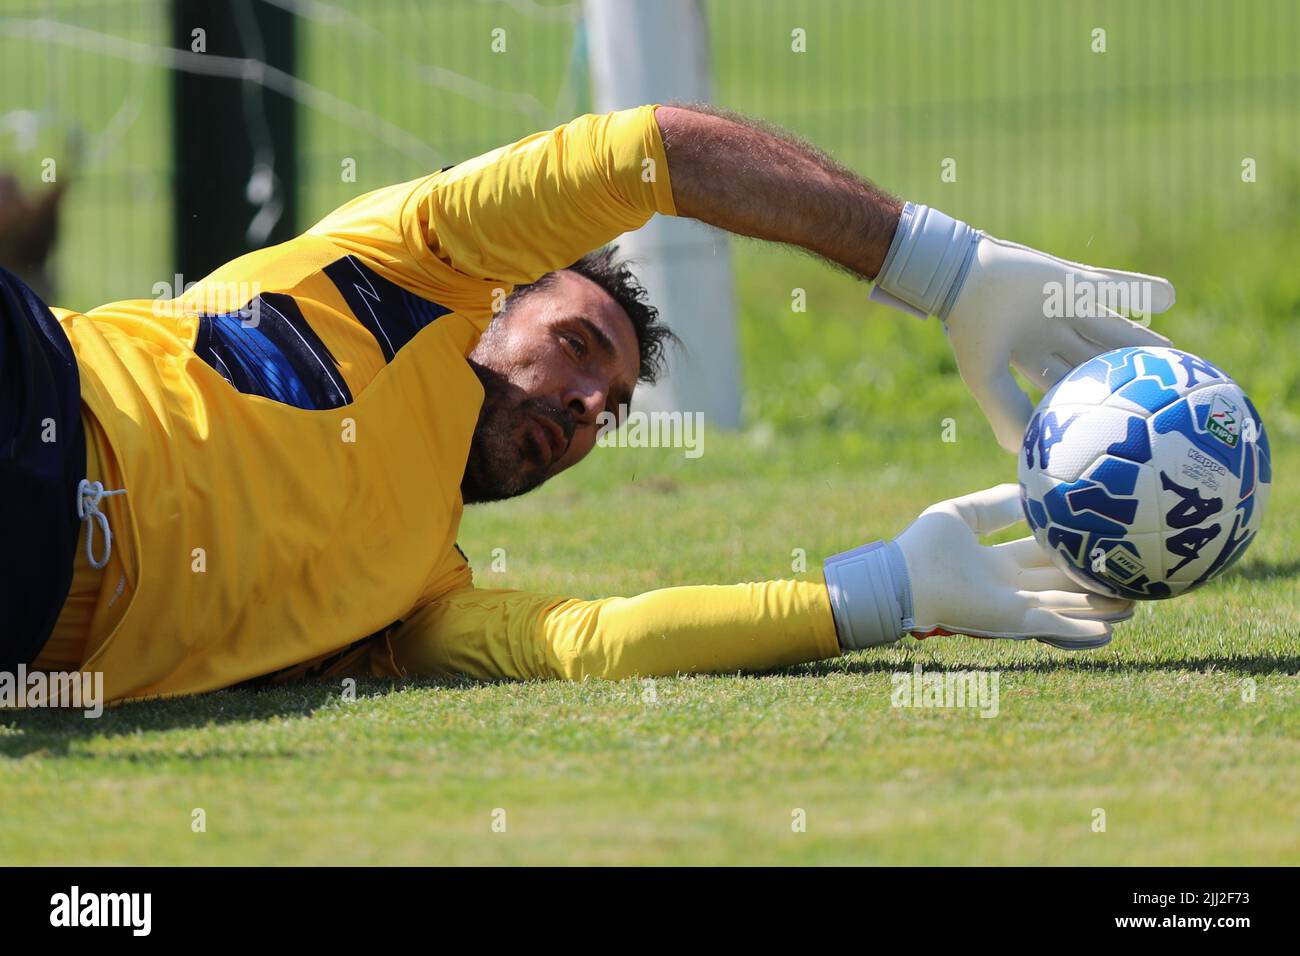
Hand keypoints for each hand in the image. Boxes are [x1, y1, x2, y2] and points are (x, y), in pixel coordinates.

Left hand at [895, 484, 1132, 647]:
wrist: (904, 577)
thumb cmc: (924, 546)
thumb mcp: (962, 514)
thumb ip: (994, 504)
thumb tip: (1025, 491)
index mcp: (999, 563)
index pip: (1044, 555)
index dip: (1072, 551)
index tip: (1101, 544)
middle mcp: (1011, 587)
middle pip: (1062, 584)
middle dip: (1095, 586)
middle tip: (1131, 582)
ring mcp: (1014, 607)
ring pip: (1066, 607)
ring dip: (1098, 610)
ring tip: (1133, 608)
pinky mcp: (1012, 621)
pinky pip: (1053, 624)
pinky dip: (1079, 631)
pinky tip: (1107, 632)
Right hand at [944, 236, 1175, 451]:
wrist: (962, 279)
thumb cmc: (971, 330)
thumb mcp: (985, 378)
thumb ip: (1005, 411)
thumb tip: (1021, 452)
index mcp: (1031, 358)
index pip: (1067, 384)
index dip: (1091, 401)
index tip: (1118, 419)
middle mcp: (1051, 334)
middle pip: (1096, 358)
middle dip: (1123, 374)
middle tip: (1157, 390)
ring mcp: (1064, 306)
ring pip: (1110, 327)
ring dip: (1139, 340)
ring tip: (1172, 353)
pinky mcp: (1072, 280)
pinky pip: (1113, 285)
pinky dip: (1140, 289)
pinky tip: (1169, 296)